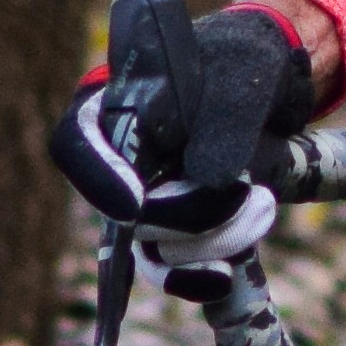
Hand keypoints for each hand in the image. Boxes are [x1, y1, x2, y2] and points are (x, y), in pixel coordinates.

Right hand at [52, 0, 314, 261]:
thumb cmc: (242, 68)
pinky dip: (201, 277)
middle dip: (194, 213)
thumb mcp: (243, 77)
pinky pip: (173, 272)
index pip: (77, 145)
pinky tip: (224, 276)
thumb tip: (205, 179)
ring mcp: (144, 203)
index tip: (135, 205)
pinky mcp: (174, 234)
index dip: (98, 179)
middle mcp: (117, 162)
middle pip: (129, 216)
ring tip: (262, 201)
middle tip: (248, 188)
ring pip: (157, 252)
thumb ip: (224, 122)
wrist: (268, 89)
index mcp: (114, 107)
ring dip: (219, 238)